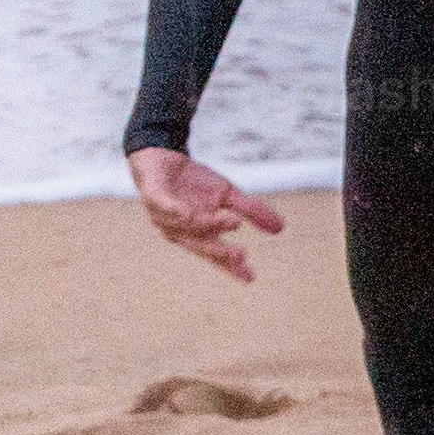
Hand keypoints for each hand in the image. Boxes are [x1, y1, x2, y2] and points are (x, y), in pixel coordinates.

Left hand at [131, 144, 282, 281]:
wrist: (163, 156)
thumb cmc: (193, 182)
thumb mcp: (228, 195)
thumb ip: (252, 211)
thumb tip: (281, 228)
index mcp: (197, 233)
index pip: (215, 254)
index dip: (231, 267)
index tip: (250, 278)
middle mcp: (179, 231)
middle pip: (199, 245)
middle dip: (219, 251)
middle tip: (240, 255)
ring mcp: (163, 216)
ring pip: (185, 227)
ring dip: (208, 226)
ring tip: (235, 221)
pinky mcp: (152, 196)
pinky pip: (164, 206)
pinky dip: (175, 211)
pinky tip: (188, 214)